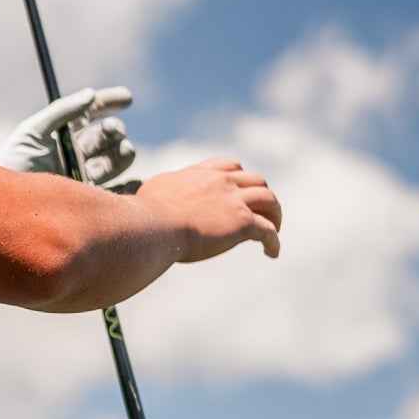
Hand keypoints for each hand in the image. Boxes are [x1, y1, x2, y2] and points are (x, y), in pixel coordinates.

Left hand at [0, 86, 136, 187]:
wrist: (5, 202)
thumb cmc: (13, 163)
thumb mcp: (32, 132)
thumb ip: (61, 111)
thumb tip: (91, 94)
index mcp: (64, 133)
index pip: (92, 113)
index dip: (110, 102)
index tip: (127, 98)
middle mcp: (77, 153)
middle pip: (106, 136)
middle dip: (114, 130)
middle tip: (111, 129)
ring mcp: (84, 176)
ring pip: (114, 160)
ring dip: (123, 153)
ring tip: (124, 149)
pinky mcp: (88, 199)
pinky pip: (116, 191)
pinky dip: (129, 185)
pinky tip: (133, 179)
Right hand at [136, 157, 281, 262]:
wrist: (152, 227)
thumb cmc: (143, 215)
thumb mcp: (152, 192)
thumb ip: (162, 191)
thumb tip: (150, 199)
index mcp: (201, 174)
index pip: (230, 166)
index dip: (239, 178)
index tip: (240, 191)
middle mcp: (222, 182)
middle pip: (256, 180)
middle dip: (262, 195)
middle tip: (262, 211)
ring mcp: (234, 201)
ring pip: (270, 200)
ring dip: (275, 215)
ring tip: (274, 229)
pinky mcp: (242, 223)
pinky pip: (267, 231)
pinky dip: (274, 241)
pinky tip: (272, 252)